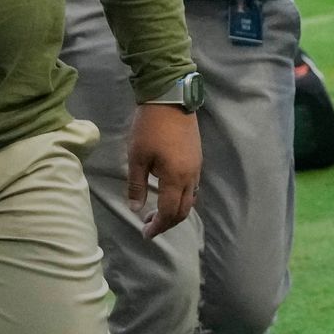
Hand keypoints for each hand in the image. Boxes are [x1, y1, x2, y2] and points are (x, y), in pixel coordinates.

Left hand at [127, 104, 201, 239]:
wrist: (171, 99)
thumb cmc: (150, 128)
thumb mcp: (137, 157)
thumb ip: (136, 185)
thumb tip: (136, 208)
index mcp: (176, 177)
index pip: (170, 212)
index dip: (158, 226)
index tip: (144, 233)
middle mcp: (191, 176)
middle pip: (185, 210)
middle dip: (169, 222)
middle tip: (150, 227)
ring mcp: (197, 167)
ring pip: (191, 199)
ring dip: (177, 211)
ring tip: (158, 213)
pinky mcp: (197, 158)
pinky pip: (193, 187)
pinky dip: (182, 198)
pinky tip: (169, 193)